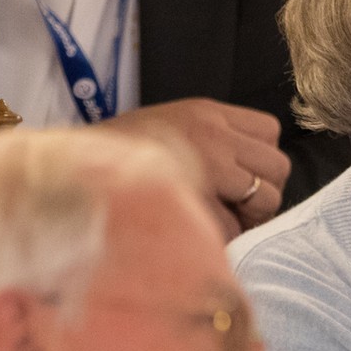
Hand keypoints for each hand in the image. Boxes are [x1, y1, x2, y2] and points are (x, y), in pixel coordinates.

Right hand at [105, 98, 291, 231]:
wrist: (72, 167)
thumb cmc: (119, 157)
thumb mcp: (169, 128)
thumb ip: (212, 143)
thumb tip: (250, 183)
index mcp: (207, 112)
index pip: (269, 131)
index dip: (260, 160)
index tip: (239, 179)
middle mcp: (213, 133)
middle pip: (278, 167)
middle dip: (262, 193)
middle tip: (233, 208)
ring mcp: (207, 164)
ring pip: (266, 198)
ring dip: (247, 218)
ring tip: (215, 220)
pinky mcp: (195, 198)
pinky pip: (233, 227)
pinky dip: (219, 238)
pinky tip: (193, 233)